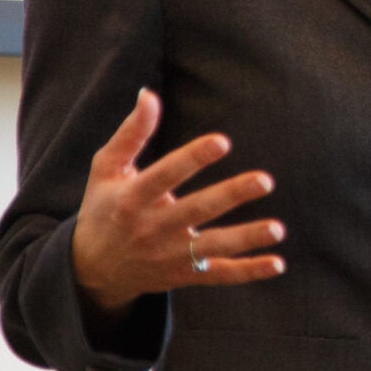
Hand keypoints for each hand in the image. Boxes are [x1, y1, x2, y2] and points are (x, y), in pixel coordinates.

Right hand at [70, 90, 283, 312]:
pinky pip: (220, 275)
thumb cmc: (104, 207)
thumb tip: (149, 94)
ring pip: (212, 246)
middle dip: (231, 196)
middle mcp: (152, 228)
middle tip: (265, 180)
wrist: (92, 268)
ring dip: (247, 238)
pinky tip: (278, 263)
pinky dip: (249, 272)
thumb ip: (131, 133)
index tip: (222, 141)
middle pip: (196, 210)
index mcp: (132, 198)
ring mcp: (170, 255)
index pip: (164, 175)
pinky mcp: (184, 274)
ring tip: (278, 228)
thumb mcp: (107, 169)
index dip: (192, 158)